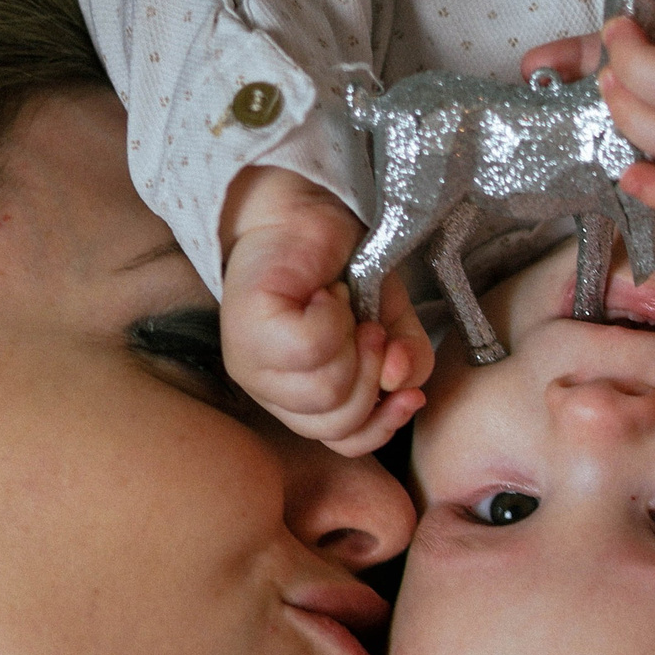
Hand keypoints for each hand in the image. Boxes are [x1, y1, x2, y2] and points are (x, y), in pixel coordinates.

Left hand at [218, 165, 429, 454]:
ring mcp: (251, 365)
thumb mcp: (393, 326)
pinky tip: (324, 295)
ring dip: (352, 342)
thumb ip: (409, 363)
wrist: (306, 212)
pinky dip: (330, 317)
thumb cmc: (345, 270)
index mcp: (298, 400)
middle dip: (371, 375)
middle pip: (338, 423)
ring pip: (324, 392)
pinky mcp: (246, 330)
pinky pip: (307, 350)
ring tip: (345, 306)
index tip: (408, 391)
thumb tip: (402, 382)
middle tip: (369, 329)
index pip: (345, 441)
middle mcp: (269, 390)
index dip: (384, 423)